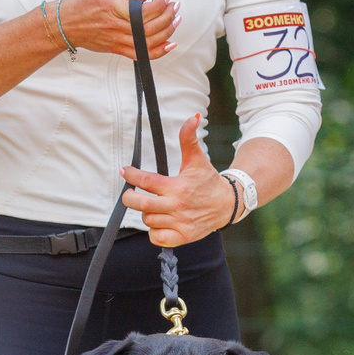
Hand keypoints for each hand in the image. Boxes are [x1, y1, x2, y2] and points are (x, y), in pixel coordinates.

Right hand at [60, 0, 178, 59]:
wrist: (64, 24)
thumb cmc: (81, 4)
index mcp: (113, 7)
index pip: (144, 9)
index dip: (161, 4)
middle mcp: (116, 26)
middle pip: (150, 26)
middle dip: (168, 16)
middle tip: (174, 7)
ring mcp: (117, 40)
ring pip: (149, 41)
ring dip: (167, 31)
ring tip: (175, 20)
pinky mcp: (117, 49)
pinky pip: (141, 54)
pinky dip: (158, 51)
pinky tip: (169, 44)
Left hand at [119, 115, 232, 246]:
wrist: (228, 204)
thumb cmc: (208, 180)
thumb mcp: (197, 159)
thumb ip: (189, 138)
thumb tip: (192, 117)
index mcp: (177, 186)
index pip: (146, 180)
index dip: (131, 175)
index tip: (126, 171)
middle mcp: (177, 206)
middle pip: (140, 204)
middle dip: (130, 198)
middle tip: (130, 193)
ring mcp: (180, 223)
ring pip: (148, 219)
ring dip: (146, 213)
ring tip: (154, 206)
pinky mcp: (183, 236)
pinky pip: (156, 237)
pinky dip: (154, 232)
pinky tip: (160, 222)